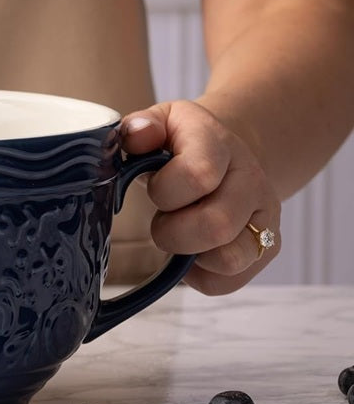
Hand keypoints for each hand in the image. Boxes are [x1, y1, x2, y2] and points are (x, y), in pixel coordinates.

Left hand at [120, 100, 280, 294]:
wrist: (224, 151)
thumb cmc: (181, 141)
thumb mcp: (159, 122)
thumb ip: (140, 127)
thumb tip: (136, 136)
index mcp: (219, 143)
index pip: (199, 175)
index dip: (164, 191)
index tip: (154, 188)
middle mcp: (251, 179)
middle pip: (217, 226)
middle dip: (172, 232)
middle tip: (160, 220)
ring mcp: (265, 217)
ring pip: (230, 259)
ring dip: (189, 256)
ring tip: (179, 234)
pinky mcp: (267, 248)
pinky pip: (228, 281)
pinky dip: (199, 275)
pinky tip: (190, 250)